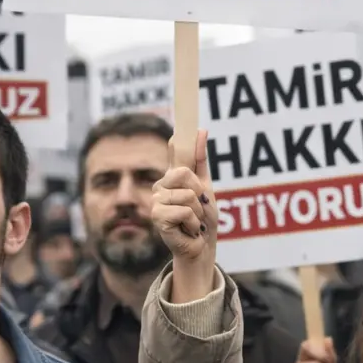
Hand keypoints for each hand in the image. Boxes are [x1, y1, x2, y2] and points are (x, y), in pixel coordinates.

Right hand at [152, 130, 217, 302]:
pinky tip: (188, 231)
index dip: (182, 133)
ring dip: (198, 213)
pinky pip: (185, 210)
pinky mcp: (157, 218)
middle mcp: (161, 186)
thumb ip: (200, 161)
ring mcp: (157, 201)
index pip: (177, 150)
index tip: (187, 114)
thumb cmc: (203, 220)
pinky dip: (193, 223)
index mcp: (173, 176)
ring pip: (188, 194)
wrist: (201, 248)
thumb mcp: (206, 188)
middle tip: (199, 210)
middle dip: (200, 194)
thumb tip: (200, 130)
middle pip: (186, 173)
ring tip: (194, 222)